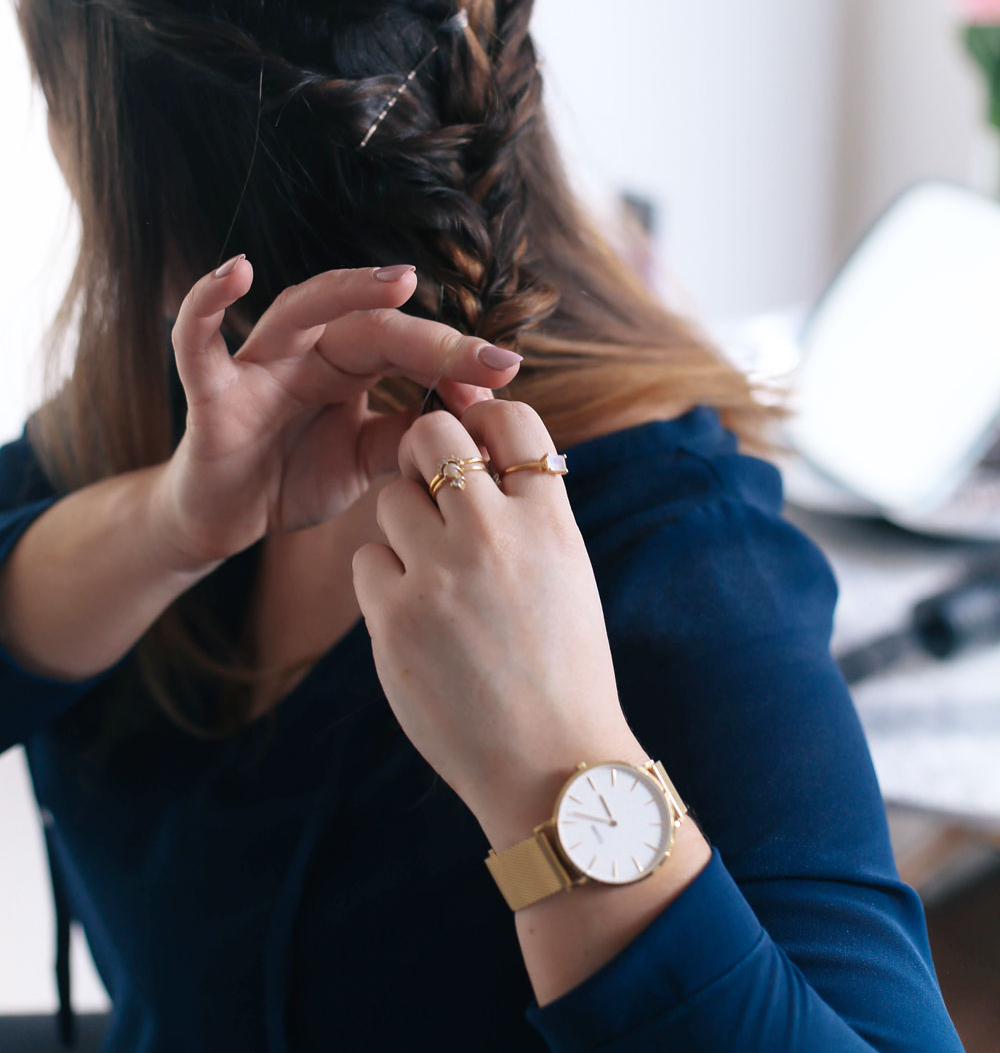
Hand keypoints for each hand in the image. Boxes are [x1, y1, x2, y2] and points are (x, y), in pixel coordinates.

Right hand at [152, 260, 522, 571]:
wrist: (224, 520)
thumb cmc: (293, 476)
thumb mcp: (365, 457)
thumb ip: (408, 433)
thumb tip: (476, 418)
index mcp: (349, 363)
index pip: (409, 346)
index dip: (456, 360)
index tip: (507, 375)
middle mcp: (308, 350)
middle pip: (372, 326)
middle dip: (433, 340)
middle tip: (490, 358)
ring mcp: (259, 364)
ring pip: (301, 311)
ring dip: (348, 290)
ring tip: (400, 281)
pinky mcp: (211, 392)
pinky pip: (198, 342)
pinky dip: (208, 302)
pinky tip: (237, 270)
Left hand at [352, 400, 645, 848]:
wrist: (553, 767)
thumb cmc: (562, 668)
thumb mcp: (567, 573)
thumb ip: (528, 513)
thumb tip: (485, 457)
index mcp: (549, 521)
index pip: (511, 420)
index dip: (485, 416)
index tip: (476, 439)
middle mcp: (494, 535)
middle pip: (433, 435)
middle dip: (426, 451)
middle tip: (432, 486)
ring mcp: (439, 575)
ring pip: (392, 497)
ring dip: (404, 524)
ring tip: (432, 573)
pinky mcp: (394, 619)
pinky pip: (366, 560)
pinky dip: (383, 581)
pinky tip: (413, 616)